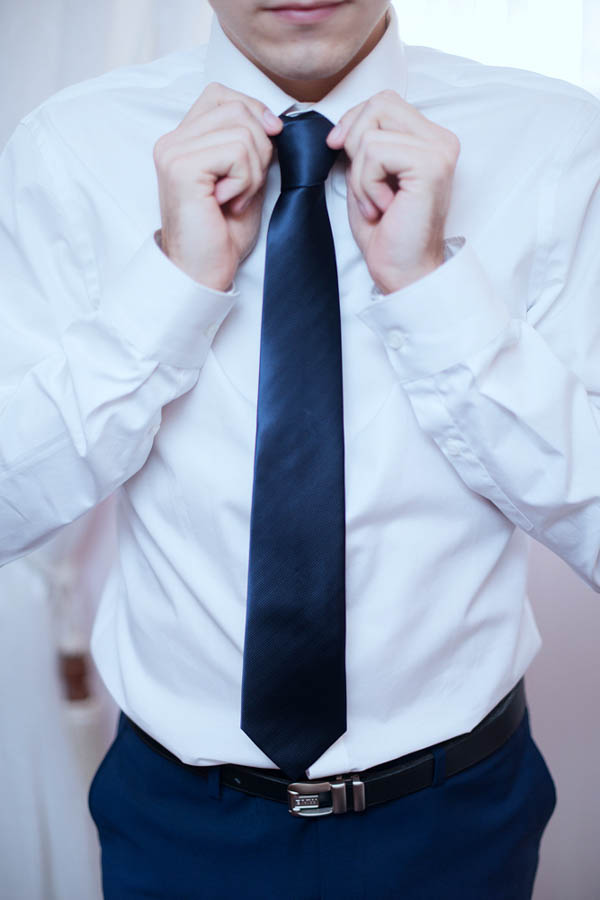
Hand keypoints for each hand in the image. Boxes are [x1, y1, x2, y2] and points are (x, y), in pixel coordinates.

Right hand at [153, 83, 281, 290]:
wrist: (203, 271)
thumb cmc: (222, 233)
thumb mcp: (243, 178)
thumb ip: (250, 146)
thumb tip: (272, 120)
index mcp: (183, 139)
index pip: (221, 94)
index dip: (253, 111)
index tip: (269, 141)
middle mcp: (171, 141)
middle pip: (237, 108)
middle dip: (260, 147)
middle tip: (247, 185)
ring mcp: (173, 152)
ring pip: (241, 130)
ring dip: (254, 169)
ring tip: (237, 197)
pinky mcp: (182, 168)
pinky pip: (236, 152)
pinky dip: (246, 180)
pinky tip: (229, 202)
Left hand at [327, 90, 459, 293]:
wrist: (403, 271)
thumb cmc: (386, 232)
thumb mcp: (367, 177)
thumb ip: (362, 145)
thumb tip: (342, 127)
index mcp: (429, 139)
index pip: (383, 101)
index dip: (354, 122)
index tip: (339, 151)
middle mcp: (441, 140)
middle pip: (379, 103)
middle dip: (354, 143)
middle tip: (364, 185)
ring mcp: (439, 151)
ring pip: (371, 133)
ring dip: (360, 175)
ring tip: (376, 203)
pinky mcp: (431, 165)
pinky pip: (375, 153)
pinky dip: (367, 184)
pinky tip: (383, 207)